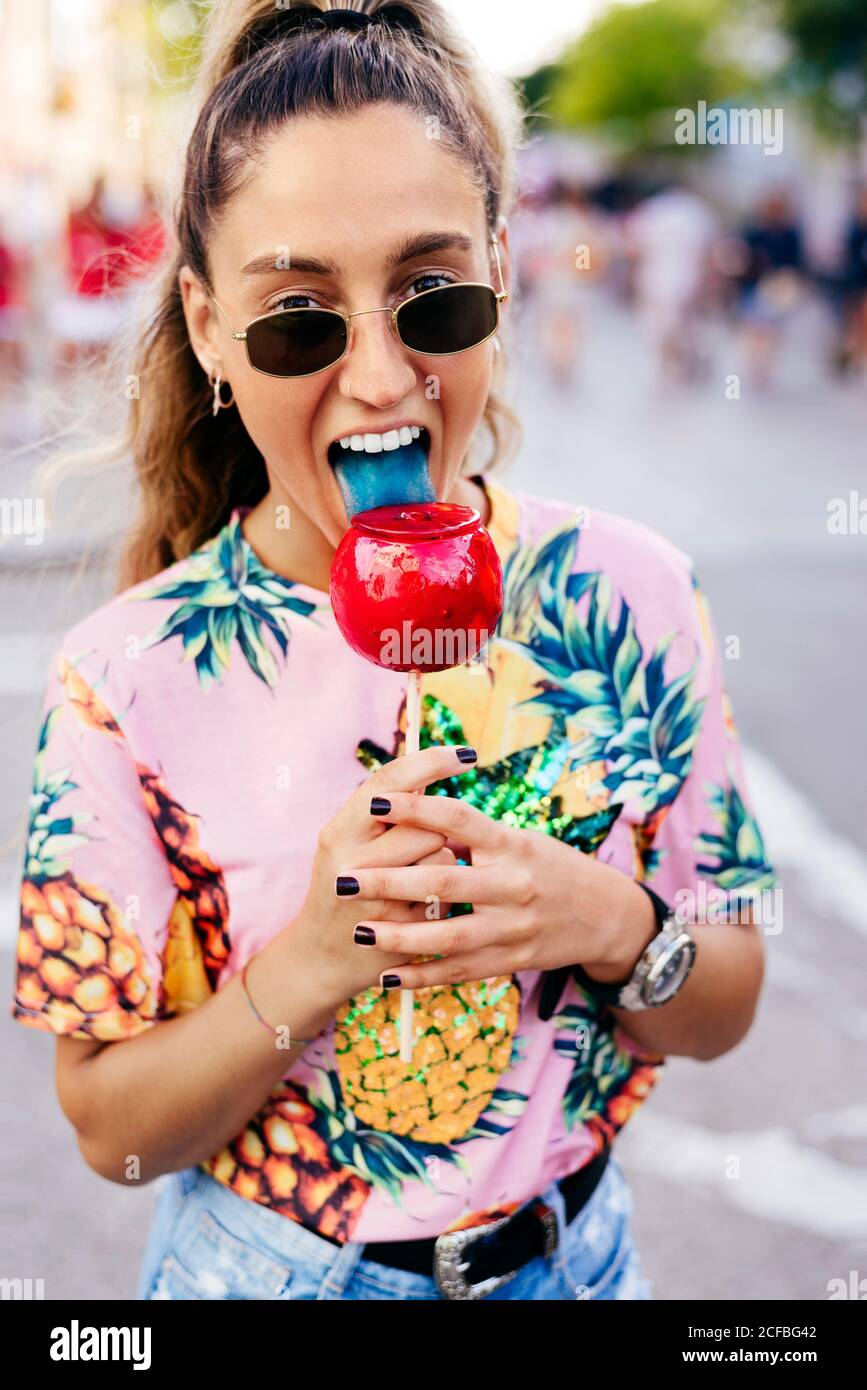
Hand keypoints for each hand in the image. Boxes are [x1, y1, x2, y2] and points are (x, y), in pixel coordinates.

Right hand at [286, 745, 477, 1010]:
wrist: (322, 957)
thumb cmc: (346, 884)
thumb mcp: (348, 842)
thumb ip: (382, 810)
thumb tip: (430, 766)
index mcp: (339, 832)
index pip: (391, 783)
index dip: (432, 763)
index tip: (468, 754)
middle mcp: (352, 863)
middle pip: (424, 823)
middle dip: (434, 830)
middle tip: (417, 846)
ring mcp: (376, 901)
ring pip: (441, 857)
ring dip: (441, 861)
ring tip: (416, 877)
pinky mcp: (399, 932)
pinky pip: (447, 898)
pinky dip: (443, 897)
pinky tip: (420, 906)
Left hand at [342, 793, 658, 989]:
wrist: (602, 915)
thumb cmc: (548, 867)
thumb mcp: (518, 840)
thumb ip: (471, 834)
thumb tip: (410, 810)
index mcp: (511, 845)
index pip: (458, 819)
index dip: (417, 809)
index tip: (376, 804)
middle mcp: (513, 885)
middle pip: (443, 880)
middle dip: (388, 881)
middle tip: (342, 881)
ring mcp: (513, 928)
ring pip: (448, 936)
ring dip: (399, 936)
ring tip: (359, 932)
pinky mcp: (511, 961)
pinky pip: (460, 972)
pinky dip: (422, 977)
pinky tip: (388, 976)